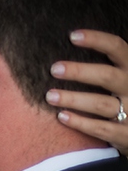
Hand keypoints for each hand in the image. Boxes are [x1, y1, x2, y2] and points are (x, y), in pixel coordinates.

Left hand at [46, 30, 127, 154]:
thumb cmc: (124, 99)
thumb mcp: (120, 80)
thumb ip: (104, 67)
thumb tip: (68, 43)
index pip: (118, 48)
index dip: (97, 40)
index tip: (72, 36)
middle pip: (107, 77)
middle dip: (80, 72)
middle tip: (54, 69)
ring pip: (101, 105)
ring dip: (74, 99)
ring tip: (50, 96)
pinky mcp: (126, 134)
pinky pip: (102, 129)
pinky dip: (81, 123)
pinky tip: (62, 117)